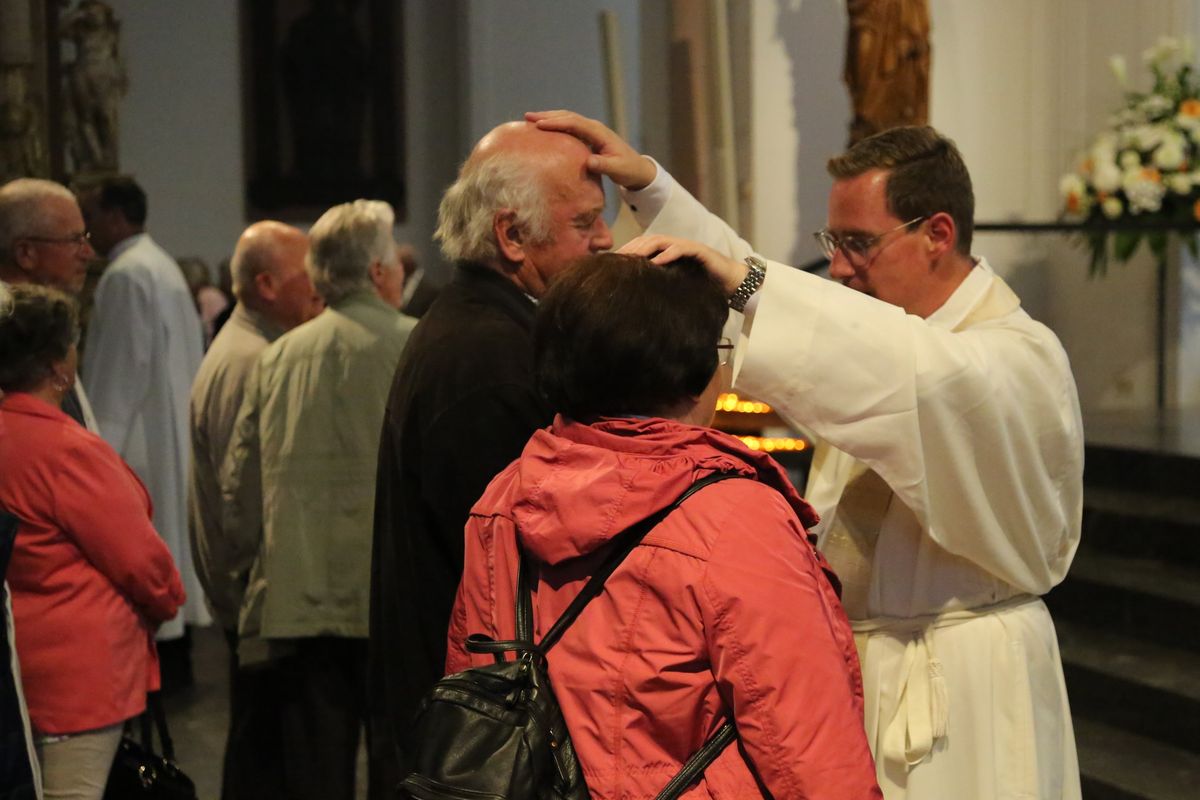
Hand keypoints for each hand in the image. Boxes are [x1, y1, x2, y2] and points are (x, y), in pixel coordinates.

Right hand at [526, 110, 657, 189]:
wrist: (637, 168)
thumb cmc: (628, 169)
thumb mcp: (618, 169)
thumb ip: (604, 165)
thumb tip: (589, 161)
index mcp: (599, 133)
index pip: (574, 123)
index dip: (557, 122)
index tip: (539, 125)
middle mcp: (594, 127)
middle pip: (568, 116)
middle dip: (548, 115)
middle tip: (528, 117)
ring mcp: (591, 131)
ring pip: (567, 119)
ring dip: (549, 118)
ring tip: (530, 120)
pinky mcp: (588, 137)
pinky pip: (569, 127)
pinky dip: (555, 125)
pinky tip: (543, 129)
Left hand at [619, 234, 747, 295]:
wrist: (732, 283)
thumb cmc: (704, 286)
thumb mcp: (677, 285)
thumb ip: (662, 286)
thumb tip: (639, 299)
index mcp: (668, 253)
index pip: (643, 247)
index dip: (628, 251)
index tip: (611, 261)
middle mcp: (675, 246)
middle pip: (647, 240)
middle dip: (631, 247)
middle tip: (615, 258)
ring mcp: (687, 246)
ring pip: (660, 240)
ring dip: (644, 247)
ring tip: (631, 257)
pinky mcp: (699, 251)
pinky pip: (680, 248)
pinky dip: (668, 253)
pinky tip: (656, 261)